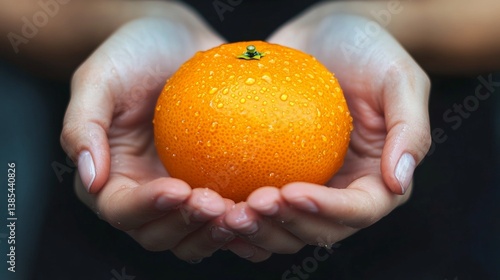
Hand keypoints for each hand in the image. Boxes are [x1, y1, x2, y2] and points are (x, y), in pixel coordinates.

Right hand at [61, 3, 234, 261]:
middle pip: (158, 234)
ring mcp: (179, 191)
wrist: (175, 40)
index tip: (179, 189)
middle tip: (216, 203)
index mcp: (110, 177)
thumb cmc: (133, 54)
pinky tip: (260, 204)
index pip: (121, 210)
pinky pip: (224, 214)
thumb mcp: (99, 78)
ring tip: (240, 211)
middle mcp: (143, 193)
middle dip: (185, 225)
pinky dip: (239, 220)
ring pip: (192, 236)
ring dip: (214, 232)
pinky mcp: (211, 183)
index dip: (148, 208)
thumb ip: (83, 125)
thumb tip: (88, 179)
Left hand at [222, 3, 430, 257]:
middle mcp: (343, 189)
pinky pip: (257, 201)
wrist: (325, 32)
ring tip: (226, 212)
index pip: (358, 210)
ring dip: (256, 228)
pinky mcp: (277, 172)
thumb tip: (399, 180)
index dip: (327, 211)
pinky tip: (211, 203)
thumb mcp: (399, 77)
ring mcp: (308, 183)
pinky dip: (237, 209)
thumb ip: (409, 128)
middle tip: (248, 208)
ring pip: (283, 227)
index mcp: (377, 177)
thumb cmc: (366, 48)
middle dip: (283, 227)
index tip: (291, 192)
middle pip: (317, 230)